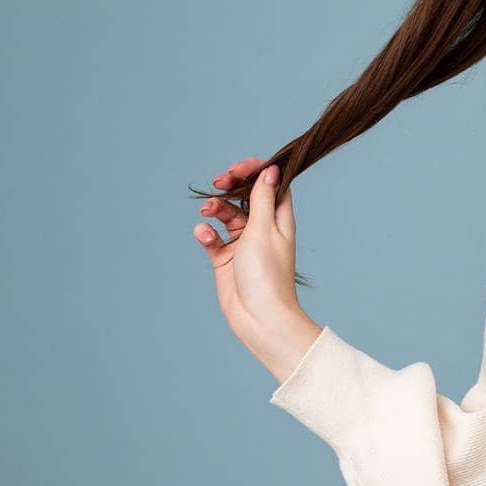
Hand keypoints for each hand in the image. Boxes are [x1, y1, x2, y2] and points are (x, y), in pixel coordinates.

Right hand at [193, 156, 317, 376]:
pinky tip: (205, 236)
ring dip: (216, 208)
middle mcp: (263, 229)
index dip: (256, 171)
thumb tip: (272, 170)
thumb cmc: (267, 274)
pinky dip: (206, 234)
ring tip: (207, 211)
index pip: (272, 185)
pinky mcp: (226, 259)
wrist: (259, 316)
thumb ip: (263, 200)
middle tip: (219, 181)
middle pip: (246, 197)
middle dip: (231, 186)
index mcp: (280, 219)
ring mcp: (243, 244)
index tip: (238, 168)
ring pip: (226, 215)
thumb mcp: (264, 230)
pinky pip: (213, 238)